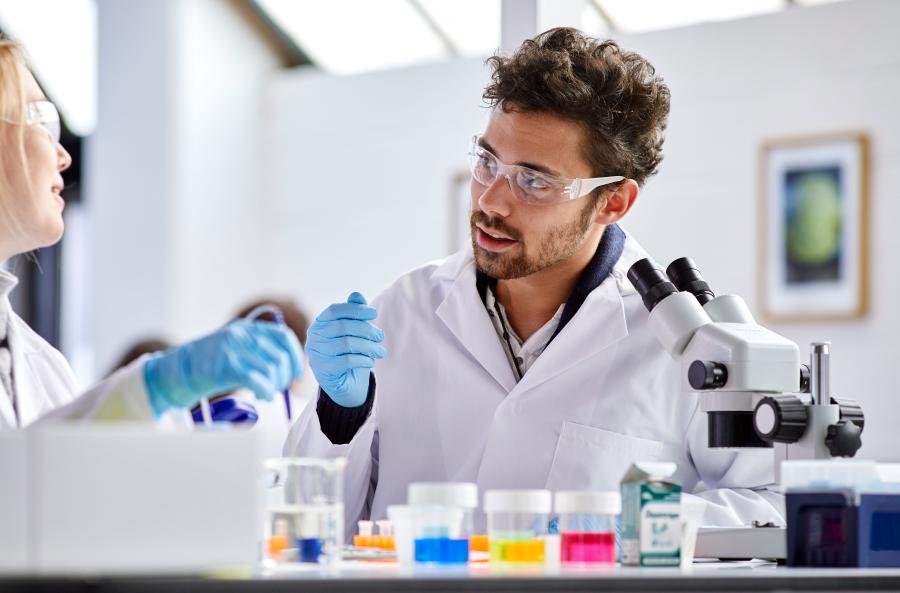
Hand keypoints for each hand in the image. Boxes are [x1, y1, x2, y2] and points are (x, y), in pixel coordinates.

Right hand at [144, 319, 303, 415]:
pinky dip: (265, 391)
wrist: (178, 370)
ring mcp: (234, 349)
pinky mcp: (227, 366)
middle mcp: (242, 335)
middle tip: (276, 388)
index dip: (296, 356)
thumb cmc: (211, 364)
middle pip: (280, 356)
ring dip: (274, 386)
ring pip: (271, 369)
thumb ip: (259, 351)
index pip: (283, 337)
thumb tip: (288, 368)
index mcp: (247, 328)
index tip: (297, 373)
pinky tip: (262, 396)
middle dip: (284, 377)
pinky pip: (257, 380)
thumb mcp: (236, 347)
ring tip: (266, 393)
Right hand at [307, 292, 384, 407]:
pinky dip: (363, 359)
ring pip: (346, 344)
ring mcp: (316, 354)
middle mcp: (314, 337)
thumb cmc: (349, 352)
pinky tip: (370, 361)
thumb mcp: (353, 332)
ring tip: (380, 351)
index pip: (335, 310)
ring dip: (368, 346)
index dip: (355, 310)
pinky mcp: (323, 370)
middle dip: (366, 330)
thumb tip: (357, 295)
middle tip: (380, 336)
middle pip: (343, 327)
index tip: (374, 313)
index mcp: (319, 323)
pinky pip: (346, 361)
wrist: (344, 383)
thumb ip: (353, 313)